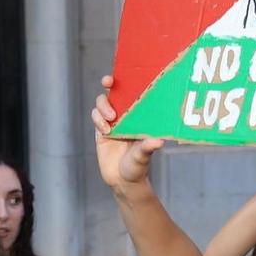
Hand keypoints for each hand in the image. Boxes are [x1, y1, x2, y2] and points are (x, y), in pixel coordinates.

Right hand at [91, 75, 164, 190]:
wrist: (123, 181)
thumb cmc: (138, 167)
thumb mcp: (143, 156)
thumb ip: (147, 148)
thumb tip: (159, 142)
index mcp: (141, 115)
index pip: (135, 92)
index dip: (129, 79)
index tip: (125, 74)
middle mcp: (127, 115)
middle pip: (115, 91)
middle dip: (109, 83)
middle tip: (108, 82)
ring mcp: (113, 121)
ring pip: (103, 102)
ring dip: (103, 106)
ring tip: (111, 120)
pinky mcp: (101, 129)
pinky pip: (96, 116)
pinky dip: (98, 119)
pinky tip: (106, 131)